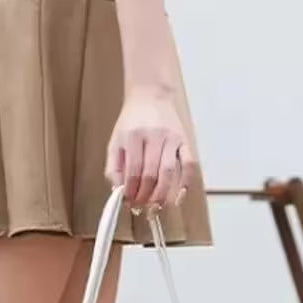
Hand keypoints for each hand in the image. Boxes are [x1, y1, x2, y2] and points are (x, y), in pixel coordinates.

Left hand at [106, 87, 194, 211]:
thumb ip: (113, 166)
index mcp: (133, 136)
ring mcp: (172, 138)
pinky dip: (185, 182)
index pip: (133, 171)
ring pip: (169, 172)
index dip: (131, 190)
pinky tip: (179, 196)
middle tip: (141, 206)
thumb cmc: (131, 121)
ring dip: (162, 194)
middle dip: (146, 195)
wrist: (150, 96)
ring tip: (156, 207)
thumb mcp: (115, 140)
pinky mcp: (184, 140)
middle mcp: (154, 137)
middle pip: (151, 174)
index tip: (129, 202)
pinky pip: (188, 164)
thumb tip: (118, 191)